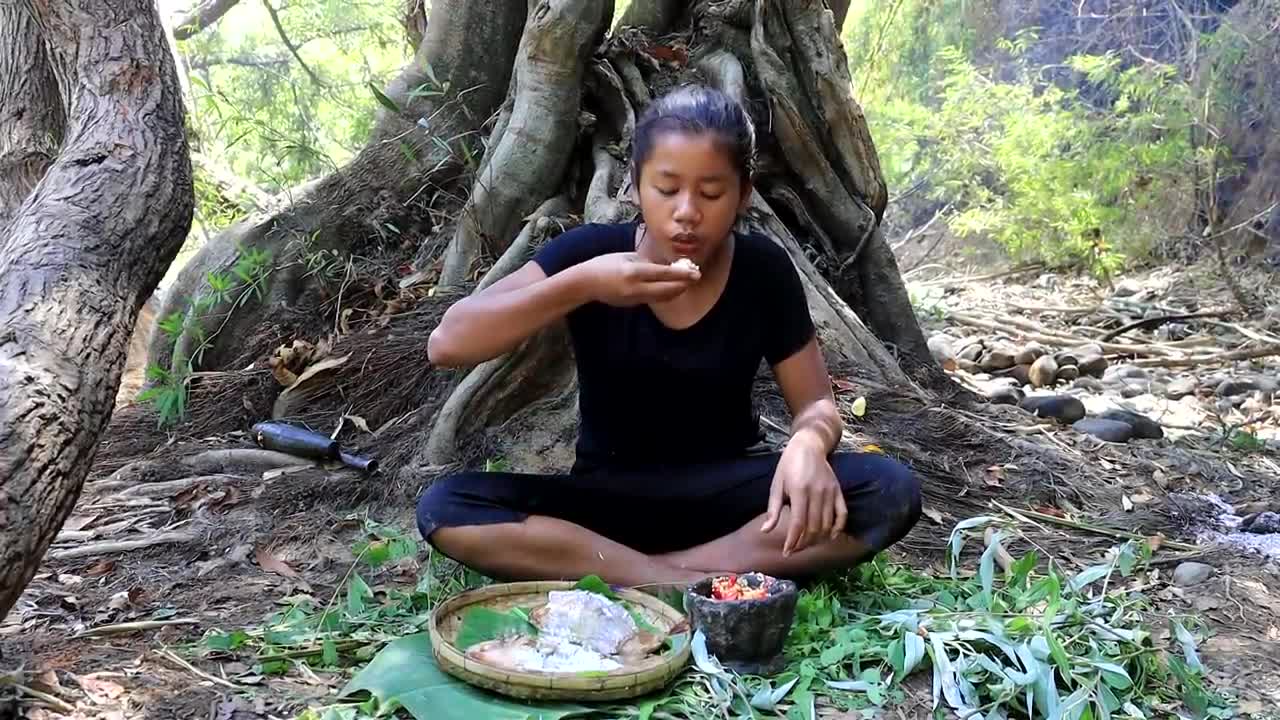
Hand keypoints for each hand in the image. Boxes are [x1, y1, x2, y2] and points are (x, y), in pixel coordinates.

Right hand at [577, 252, 699, 306]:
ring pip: (663, 297)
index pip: (664, 274)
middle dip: (683, 284)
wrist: (586, 283)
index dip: (682, 274)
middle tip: (695, 277)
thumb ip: (646, 261)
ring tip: (685, 282)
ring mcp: (634, 298)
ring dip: (676, 290)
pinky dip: (665, 293)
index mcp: (634, 271)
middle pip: (667, 289)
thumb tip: (664, 265)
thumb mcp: (626, 257)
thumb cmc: (604, 264)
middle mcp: (636, 287)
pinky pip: (654, 299)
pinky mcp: (633, 304)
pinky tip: (670, 287)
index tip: (695, 272)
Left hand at [761, 439, 847, 555]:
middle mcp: (817, 493)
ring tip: (806, 545)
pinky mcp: (838, 491)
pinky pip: (842, 514)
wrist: (808, 446)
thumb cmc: (788, 466)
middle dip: (803, 543)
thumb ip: (773, 510)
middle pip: (813, 527)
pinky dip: (838, 528)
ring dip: (817, 539)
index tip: (786, 552)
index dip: (792, 541)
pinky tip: (829, 537)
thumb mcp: (776, 485)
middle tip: (794, 550)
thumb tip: (765, 531)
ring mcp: (830, 492)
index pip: (798, 523)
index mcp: (799, 491)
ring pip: (827, 524)